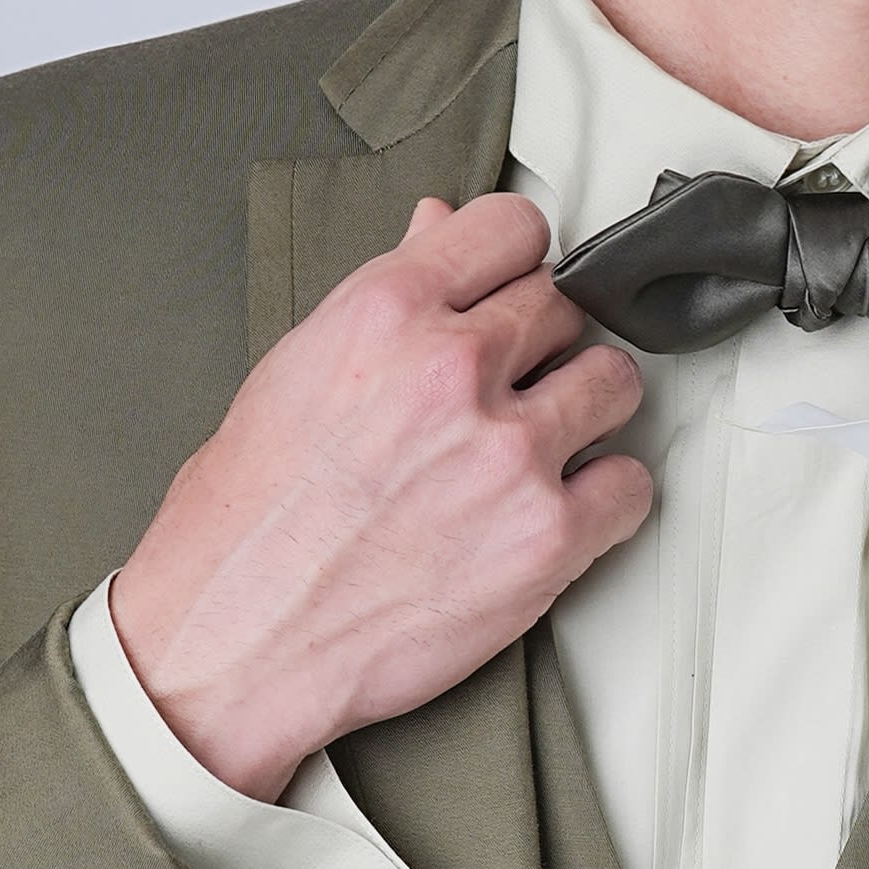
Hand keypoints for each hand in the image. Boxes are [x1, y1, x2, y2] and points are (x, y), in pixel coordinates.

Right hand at [110, 194, 651, 797]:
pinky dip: (608, 498)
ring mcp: (509, 454)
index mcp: (385, 313)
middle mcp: (453, 371)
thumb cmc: (246, 523)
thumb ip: (386, 298)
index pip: (512, 228)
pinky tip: (562, 508)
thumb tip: (439, 230)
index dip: (515, 262)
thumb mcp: (295, 373)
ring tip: (540, 444)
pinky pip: (633, 485)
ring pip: (615, 382)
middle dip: (540, 345)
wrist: (235, 640)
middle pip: (564, 307)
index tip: (510, 291)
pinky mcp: (547, 538)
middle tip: (505, 390)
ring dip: (587, 409)